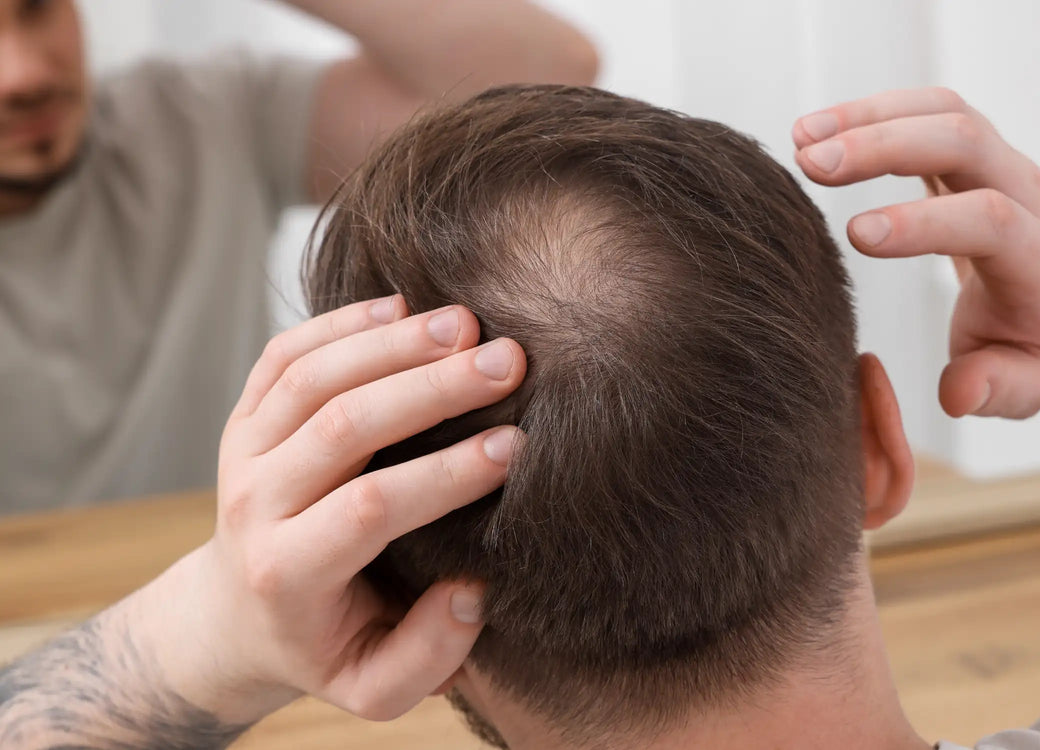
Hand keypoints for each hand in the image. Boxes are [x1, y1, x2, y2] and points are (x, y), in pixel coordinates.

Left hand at [140, 296, 525, 723]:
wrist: (236, 614)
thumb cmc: (328, 645)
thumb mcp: (373, 686)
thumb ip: (428, 656)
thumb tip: (472, 591)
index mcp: (288, 573)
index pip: (369, 509)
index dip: (444, 474)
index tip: (516, 446)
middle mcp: (255, 506)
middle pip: (340, 426)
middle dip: (431, 389)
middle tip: (509, 362)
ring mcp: (243, 453)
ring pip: (310, 377)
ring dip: (393, 342)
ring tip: (468, 323)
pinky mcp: (244, 416)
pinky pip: (283, 354)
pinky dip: (341, 322)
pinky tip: (405, 304)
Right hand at [793, 87, 1039, 418]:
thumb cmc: (1036, 341)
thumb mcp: (1027, 384)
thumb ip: (997, 390)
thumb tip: (958, 394)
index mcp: (1038, 258)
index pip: (990, 221)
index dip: (924, 223)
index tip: (855, 236)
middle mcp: (1025, 192)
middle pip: (964, 140)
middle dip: (886, 145)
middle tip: (812, 165)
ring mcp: (999, 160)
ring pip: (942, 111)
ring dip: (868, 117)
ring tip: (800, 140)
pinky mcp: (970, 144)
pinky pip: (925, 108)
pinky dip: (868, 111)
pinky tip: (814, 131)